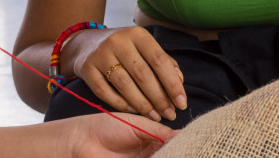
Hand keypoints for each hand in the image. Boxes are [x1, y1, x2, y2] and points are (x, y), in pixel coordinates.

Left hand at [63, 113, 177, 156]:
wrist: (81, 142)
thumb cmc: (106, 127)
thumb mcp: (136, 124)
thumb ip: (160, 132)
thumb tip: (185, 135)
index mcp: (154, 139)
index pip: (177, 143)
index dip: (186, 145)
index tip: (197, 147)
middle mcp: (152, 154)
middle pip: (173, 154)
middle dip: (182, 154)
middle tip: (188, 153)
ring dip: (171, 157)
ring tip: (176, 155)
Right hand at [69, 26, 186, 121]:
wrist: (84, 44)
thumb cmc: (123, 48)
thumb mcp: (143, 47)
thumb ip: (163, 62)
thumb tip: (179, 81)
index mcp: (137, 34)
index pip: (159, 60)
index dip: (172, 84)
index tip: (181, 103)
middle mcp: (118, 41)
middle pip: (142, 74)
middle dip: (159, 98)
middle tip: (169, 114)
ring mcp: (100, 54)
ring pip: (124, 84)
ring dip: (142, 105)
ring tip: (154, 116)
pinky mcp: (86, 68)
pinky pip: (104, 91)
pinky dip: (120, 104)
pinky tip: (132, 111)